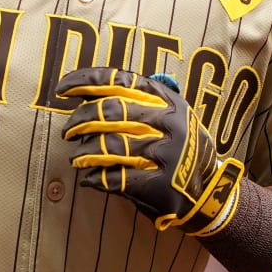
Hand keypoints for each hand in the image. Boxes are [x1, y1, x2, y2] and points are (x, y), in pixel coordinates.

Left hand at [56, 67, 244, 233]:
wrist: (210, 191)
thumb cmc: (177, 149)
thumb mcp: (171, 115)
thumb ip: (139, 100)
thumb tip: (87, 89)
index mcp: (167, 100)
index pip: (119, 80)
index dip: (85, 81)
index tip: (61, 88)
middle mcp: (170, 123)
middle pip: (111, 112)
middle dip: (80, 120)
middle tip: (67, 132)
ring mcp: (167, 154)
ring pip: (111, 146)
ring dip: (85, 152)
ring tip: (76, 157)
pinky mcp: (162, 184)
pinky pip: (118, 178)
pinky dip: (97, 178)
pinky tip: (89, 179)